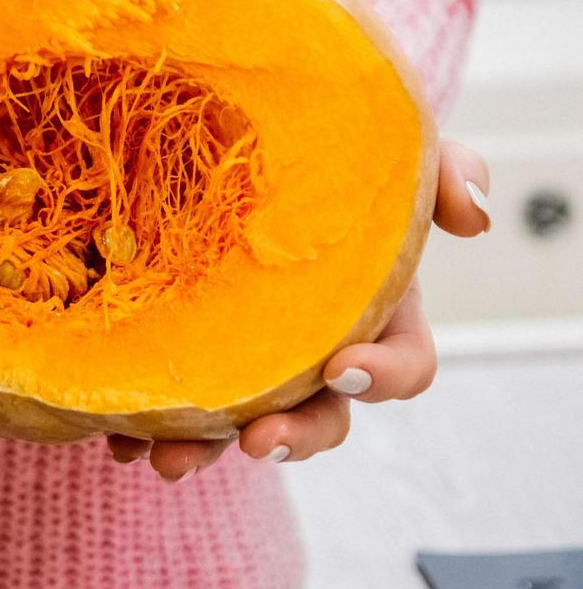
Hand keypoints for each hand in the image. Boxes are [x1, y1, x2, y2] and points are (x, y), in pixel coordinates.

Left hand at [107, 139, 489, 480]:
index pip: (402, 365)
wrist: (229, 130)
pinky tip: (114, 434)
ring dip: (203, 450)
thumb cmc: (322, 155)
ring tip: (166, 457)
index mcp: (369, 310)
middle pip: (320, 417)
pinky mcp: (185, 354)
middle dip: (292, 437)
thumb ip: (438, 170)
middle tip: (257, 439)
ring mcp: (244, 358)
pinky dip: (141, 428)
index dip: (382, 376)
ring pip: (236, 423)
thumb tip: (474, 216)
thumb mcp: (381, 149)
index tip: (343, 367)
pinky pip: (166, 406)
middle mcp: (307, 348)